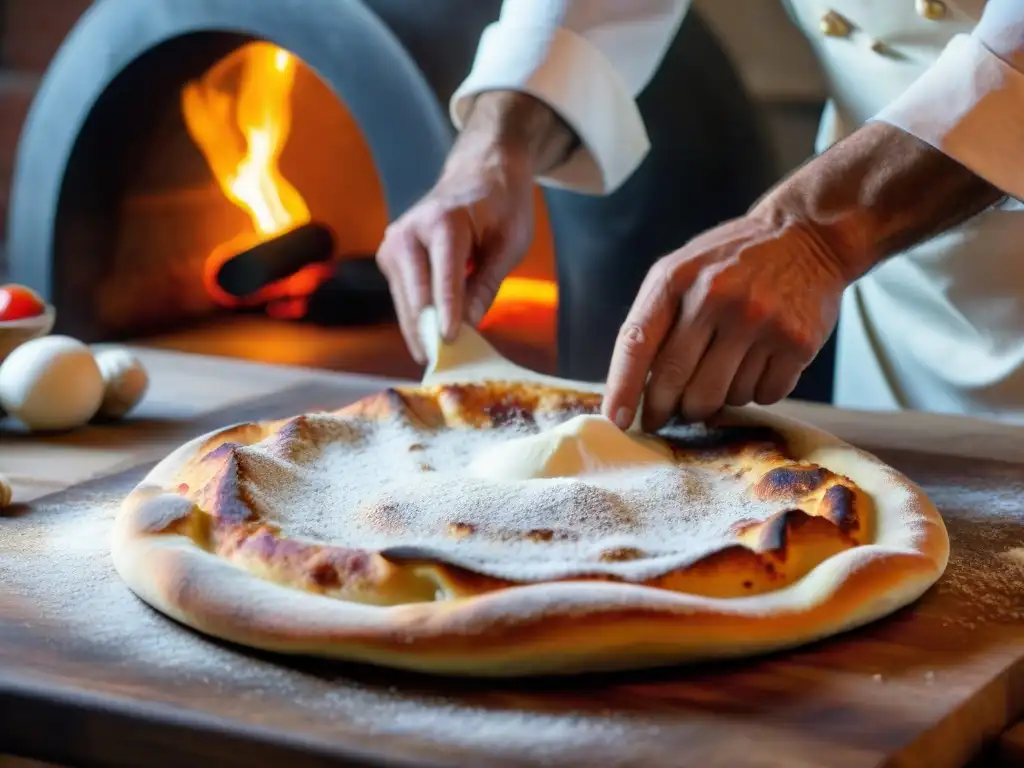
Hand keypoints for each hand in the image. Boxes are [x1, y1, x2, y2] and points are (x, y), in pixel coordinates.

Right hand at [375, 136, 534, 362]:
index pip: (443, 276)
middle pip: (415, 293)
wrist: (479, 170)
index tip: (449, 343)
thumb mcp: (511, 242)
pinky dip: (415, 317)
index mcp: (443, 221)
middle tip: (441, 366)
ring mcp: (394, 243)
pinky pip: (403, 295)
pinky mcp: (390, 256)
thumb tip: (470, 325)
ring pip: (404, 299)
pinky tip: (428, 339)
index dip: (446, 312)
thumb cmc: (501, 204)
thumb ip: (487, 283)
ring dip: (417, 330)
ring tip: (435, 360)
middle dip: (427, 330)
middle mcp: (409, 231)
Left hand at [601, 213, 847, 430]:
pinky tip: (759, 363)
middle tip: (667, 415)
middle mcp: (715, 298)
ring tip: (726, 369)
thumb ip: (655, 319)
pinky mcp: (797, 341)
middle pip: (676, 383)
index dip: (623, 388)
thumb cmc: (732, 261)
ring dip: (717, 398)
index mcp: (676, 279)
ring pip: (721, 398)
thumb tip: (632, 389)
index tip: (617, 421)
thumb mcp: (683, 270)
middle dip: (666, 409)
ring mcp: (759, 320)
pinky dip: (756, 392)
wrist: (806, 234)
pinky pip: (763, 396)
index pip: (636, 344)